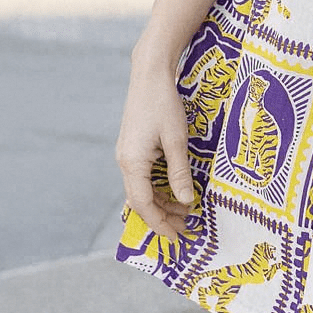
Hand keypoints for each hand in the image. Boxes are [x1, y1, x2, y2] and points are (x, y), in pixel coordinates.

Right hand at [115, 46, 195, 241]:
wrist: (149, 74)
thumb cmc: (164, 104)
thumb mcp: (177, 141)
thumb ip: (179, 173)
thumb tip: (185, 202)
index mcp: (132, 163)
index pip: (143, 205)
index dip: (159, 224)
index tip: (176, 238)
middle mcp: (125, 162)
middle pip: (141, 200)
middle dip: (163, 216)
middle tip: (187, 227)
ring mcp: (128, 154)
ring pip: (143, 189)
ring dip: (163, 201)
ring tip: (186, 210)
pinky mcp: (133, 147)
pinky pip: (144, 176)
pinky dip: (159, 187)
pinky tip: (175, 191)